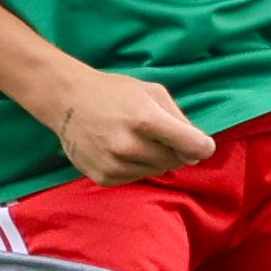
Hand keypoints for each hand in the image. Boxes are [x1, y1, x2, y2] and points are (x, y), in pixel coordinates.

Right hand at [54, 70, 217, 184]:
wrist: (67, 101)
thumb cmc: (114, 92)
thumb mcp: (152, 92)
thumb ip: (180, 119)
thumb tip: (199, 150)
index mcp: (146, 120)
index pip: (192, 146)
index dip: (203, 147)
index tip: (203, 146)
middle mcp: (130, 146)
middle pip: (176, 161)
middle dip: (175, 150)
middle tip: (157, 134)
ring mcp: (115, 164)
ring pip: (157, 171)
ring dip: (155, 158)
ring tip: (135, 139)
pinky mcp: (103, 177)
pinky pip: (135, 178)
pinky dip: (135, 167)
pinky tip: (120, 150)